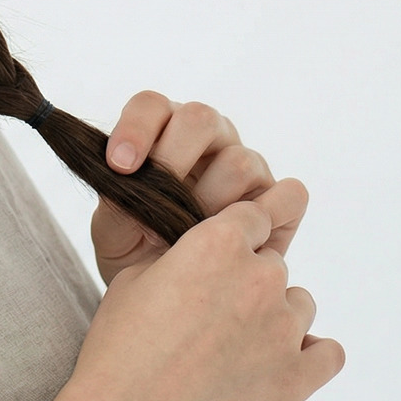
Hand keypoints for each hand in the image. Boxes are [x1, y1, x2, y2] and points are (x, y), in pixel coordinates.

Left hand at [90, 91, 305, 287]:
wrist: (170, 294)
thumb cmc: (134, 249)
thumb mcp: (112, 230)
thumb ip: (117, 204)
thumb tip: (127, 187)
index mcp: (162, 130)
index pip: (151, 106)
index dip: (135, 129)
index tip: (118, 165)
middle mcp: (206, 138)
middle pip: (199, 119)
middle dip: (173, 157)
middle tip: (156, 196)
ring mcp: (244, 164)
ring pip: (238, 161)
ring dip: (211, 202)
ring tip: (188, 236)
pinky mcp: (277, 199)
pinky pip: (289, 194)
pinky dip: (264, 217)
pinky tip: (234, 242)